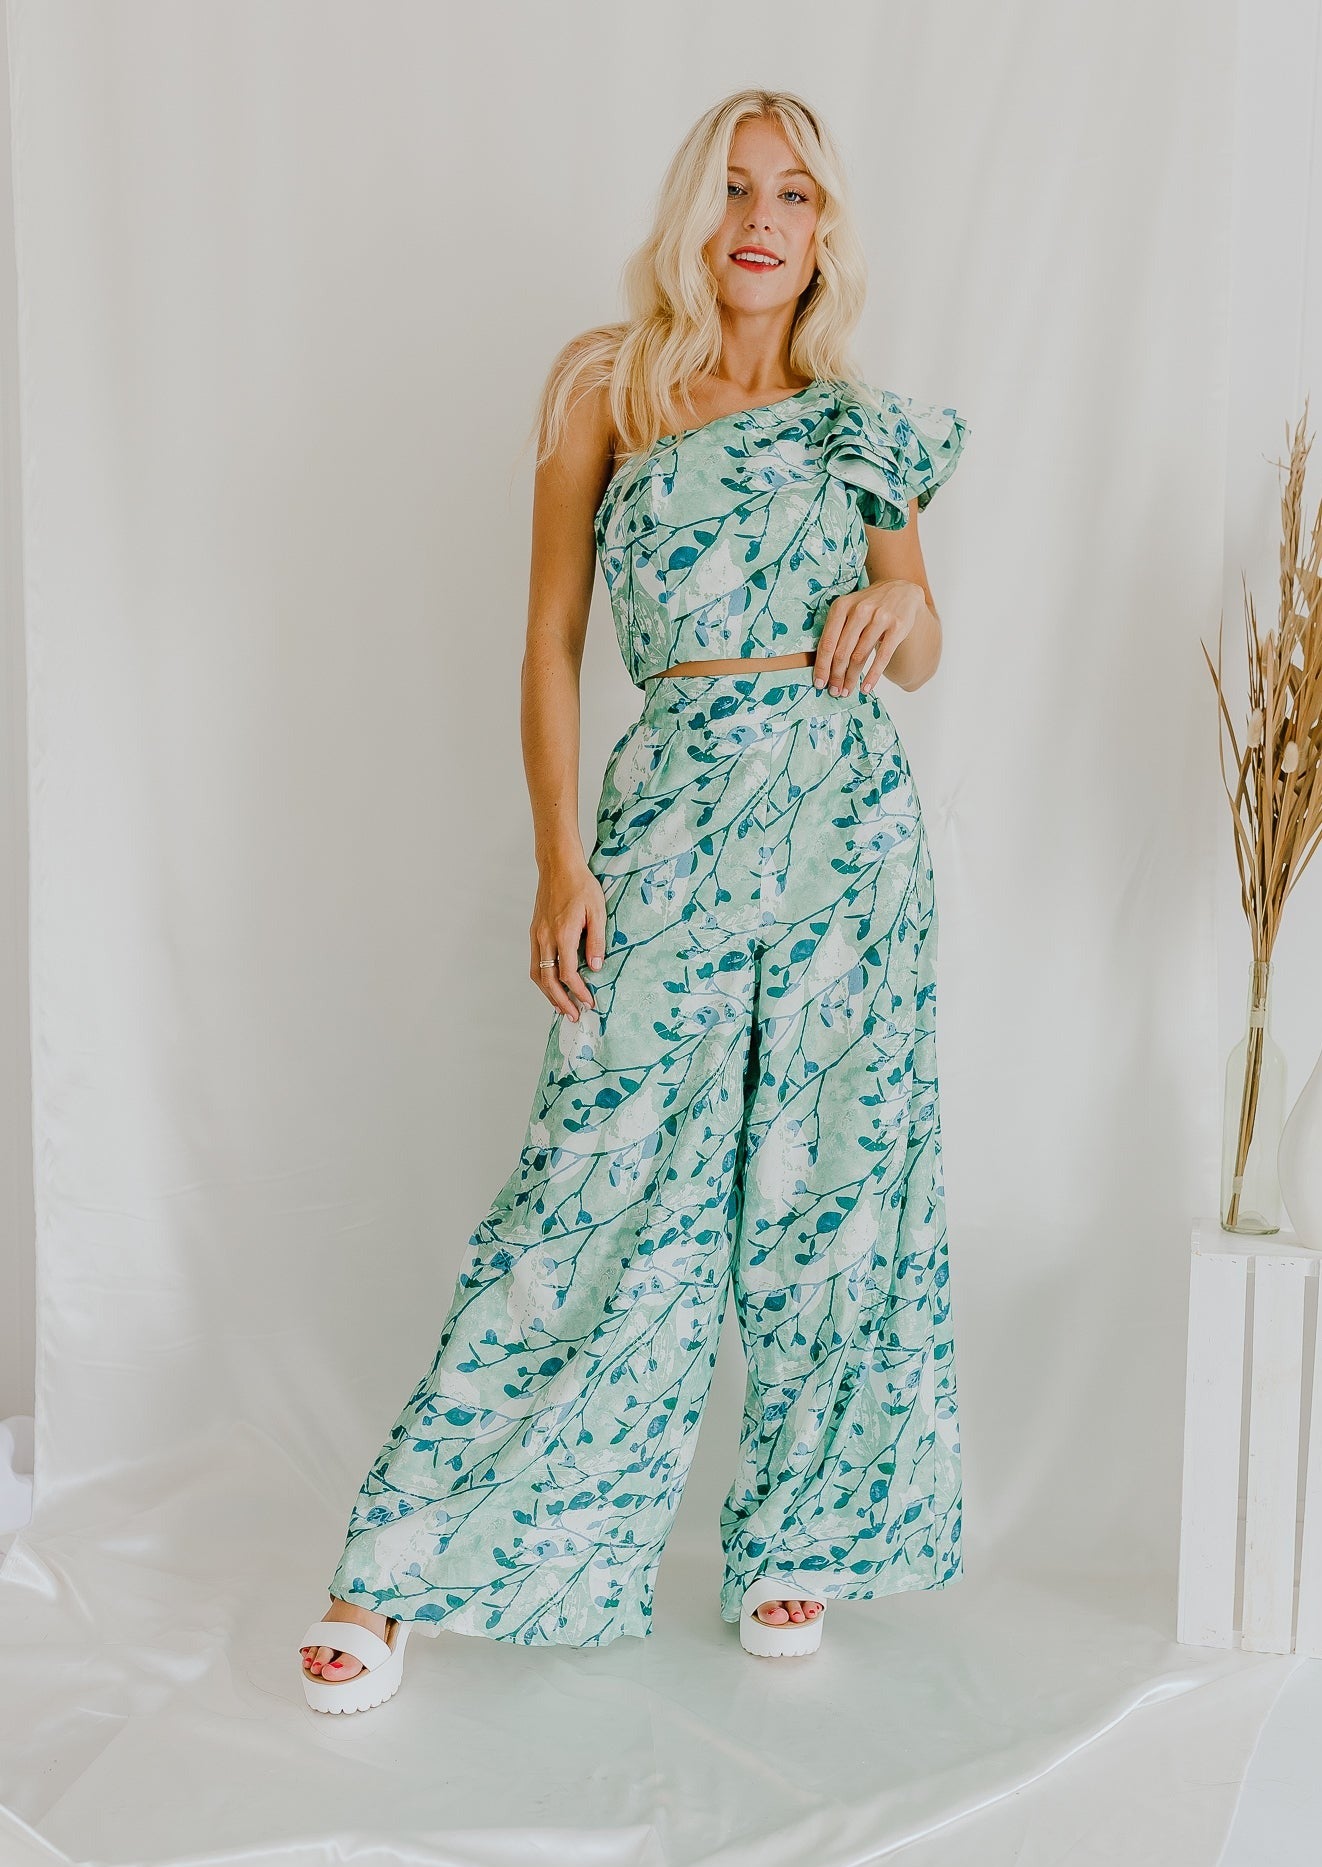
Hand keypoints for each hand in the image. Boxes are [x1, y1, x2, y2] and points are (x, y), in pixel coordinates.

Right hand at [529, 857, 606, 1019]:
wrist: (558, 866)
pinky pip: (535, 962)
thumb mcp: (598, 911)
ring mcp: (537, 935)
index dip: (578, 991)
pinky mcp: (534, 932)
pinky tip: (552, 985)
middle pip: (548, 980)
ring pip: (537, 974)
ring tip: (561, 1007)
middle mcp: (545, 937)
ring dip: (548, 994)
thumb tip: (597, 968)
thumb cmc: (581, 885)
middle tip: (574, 1015)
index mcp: (563, 933)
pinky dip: (543, 979)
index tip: (589, 1001)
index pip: (568, 973)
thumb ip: (597, 941)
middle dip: (561, 1001)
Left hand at [812, 578, 926, 695]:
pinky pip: (882, 657)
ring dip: (851, 678)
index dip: (822, 666)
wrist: (902, 589)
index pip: (827, 643)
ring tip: (847, 691)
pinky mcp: (897, 627)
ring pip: (860, 656)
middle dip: (836, 676)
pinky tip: (866, 688)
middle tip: (834, 692)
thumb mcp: (849, 608)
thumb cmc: (869, 605)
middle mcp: (860, 610)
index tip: (819, 683)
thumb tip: (824, 666)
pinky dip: (873, 676)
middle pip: (842, 652)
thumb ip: (836, 630)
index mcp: (842, 606)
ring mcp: (880, 618)